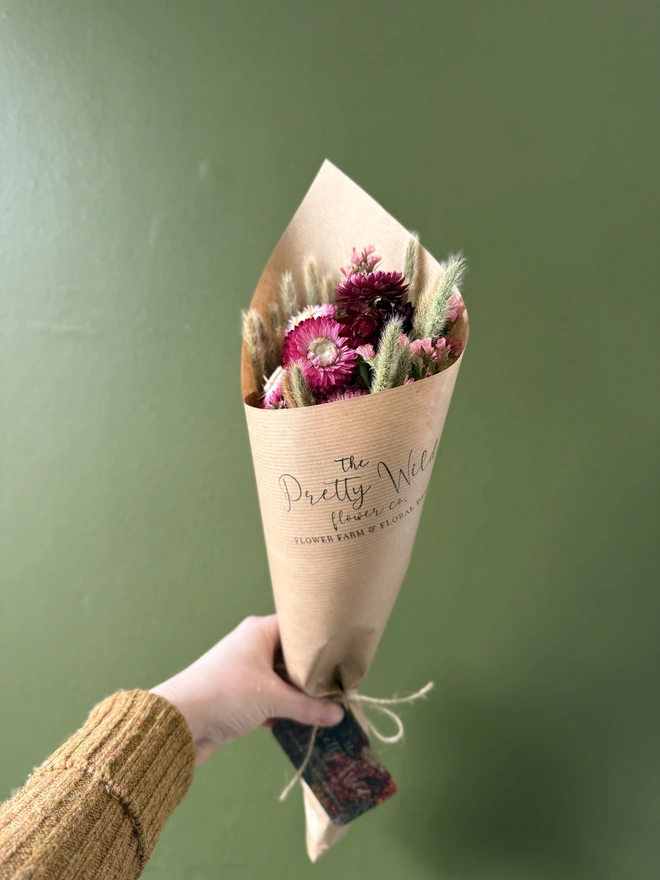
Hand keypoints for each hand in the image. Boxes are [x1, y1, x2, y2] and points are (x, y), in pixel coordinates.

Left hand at [151, 615, 342, 764]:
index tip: (345, 652)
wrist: (177, 724)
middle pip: (293, 656)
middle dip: (314, 673)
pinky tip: (305, 722)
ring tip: (330, 705)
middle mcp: (253, 648)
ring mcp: (246, 674)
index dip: (321, 639)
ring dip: (300, 695)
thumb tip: (339, 714)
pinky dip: (285, 710)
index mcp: (259, 632)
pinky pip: (272, 700)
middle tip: (343, 684)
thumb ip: (307, 706)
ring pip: (283, 681)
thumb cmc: (224, 695)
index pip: (299, 627)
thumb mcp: (271, 698)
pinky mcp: (241, 699)